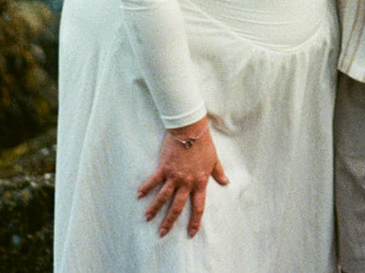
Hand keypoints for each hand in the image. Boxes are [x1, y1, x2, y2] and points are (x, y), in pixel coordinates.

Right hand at [137, 119, 228, 236]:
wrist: (190, 130)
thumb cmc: (203, 144)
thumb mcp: (214, 159)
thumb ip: (218, 173)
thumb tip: (226, 182)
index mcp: (199, 183)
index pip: (198, 207)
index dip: (195, 221)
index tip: (191, 233)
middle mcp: (186, 183)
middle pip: (177, 207)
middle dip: (169, 222)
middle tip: (161, 233)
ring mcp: (174, 176)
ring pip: (163, 198)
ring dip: (154, 209)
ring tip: (147, 218)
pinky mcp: (163, 168)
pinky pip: (153, 181)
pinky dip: (145, 188)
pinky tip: (139, 195)